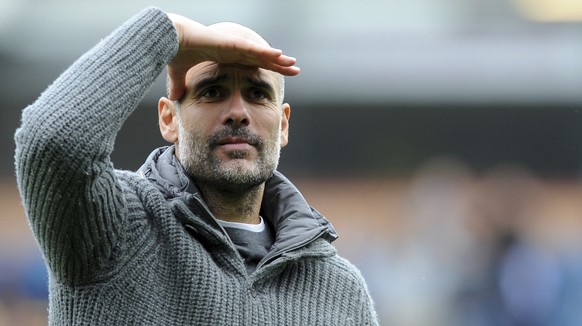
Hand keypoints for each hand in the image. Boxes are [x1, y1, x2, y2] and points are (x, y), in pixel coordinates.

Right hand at [166, 13, 299, 100]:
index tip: (278, 74)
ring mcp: (233, 46)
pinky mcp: (231, 43)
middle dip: (279, 64)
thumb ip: (179, 85)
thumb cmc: (175, 53)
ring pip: (262, 53)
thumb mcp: (178, 75)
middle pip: (262, 58)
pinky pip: (252, 49)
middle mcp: (233, 51)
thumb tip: (173, 98)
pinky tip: (280, 55)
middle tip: (295, 69)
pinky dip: (266, 52)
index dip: (266, 68)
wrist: (169, 39)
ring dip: (278, 59)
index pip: (251, 64)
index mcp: (225, 57)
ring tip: (294, 63)